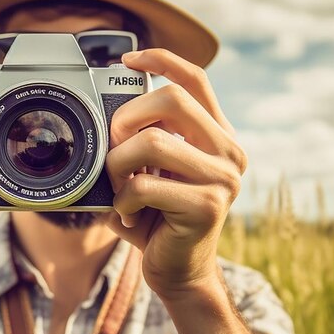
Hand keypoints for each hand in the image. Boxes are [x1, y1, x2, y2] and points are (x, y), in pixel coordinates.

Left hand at [105, 49, 246, 300]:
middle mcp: (229, 152)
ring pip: (152, 142)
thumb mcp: (152, 170)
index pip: (196, 79)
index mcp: (217, 136)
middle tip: (114, 147)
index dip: (162, 60)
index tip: (128, 60)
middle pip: (172, 100)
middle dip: (128, 118)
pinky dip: (123, 201)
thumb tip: (105, 111)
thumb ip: (142, 138)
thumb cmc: (157, 218)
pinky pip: (144, 186)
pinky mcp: (208, 206)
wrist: (179, 274)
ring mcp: (223, 179)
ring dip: (119, 165)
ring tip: (118, 189)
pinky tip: (129, 216)